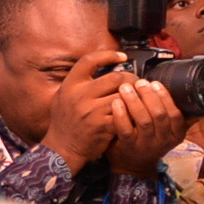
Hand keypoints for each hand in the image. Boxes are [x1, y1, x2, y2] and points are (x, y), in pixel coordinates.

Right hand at [38, 50, 133, 172]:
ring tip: (141, 97)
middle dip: (132, 79)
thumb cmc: (65, 122)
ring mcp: (91, 110)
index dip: (108, 55)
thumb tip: (103, 66)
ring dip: (137, 96)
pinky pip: (126, 112)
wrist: (62, 148)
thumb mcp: (63, 97)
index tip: (122, 56)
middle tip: (139, 83)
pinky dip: (134, 111)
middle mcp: (79, 95)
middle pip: (116, 77)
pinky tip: (137, 112)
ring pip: (125, 95)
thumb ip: (79, 83)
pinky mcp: (103, 125)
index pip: (89, 61)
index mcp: (70, 85)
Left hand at [104, 79, 185, 176]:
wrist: (133, 166)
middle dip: (149, 96)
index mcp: (176, 134)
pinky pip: (125, 129)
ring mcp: (146, 145)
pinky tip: (116, 102)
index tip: (155, 83)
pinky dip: (121, 115)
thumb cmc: (151, 141)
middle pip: (159, 115)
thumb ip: (181, 119)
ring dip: (135, 102)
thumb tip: (201, 104)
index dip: (166, 98)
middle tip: (140, 82)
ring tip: (126, 88)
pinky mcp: (128, 147)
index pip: (175, 114)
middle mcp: (163, 141)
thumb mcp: (170, 133)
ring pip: (144, 121)